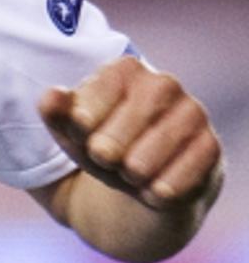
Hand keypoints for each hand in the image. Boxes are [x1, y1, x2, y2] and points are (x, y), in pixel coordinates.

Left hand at [38, 56, 223, 209]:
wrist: (148, 178)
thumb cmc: (104, 144)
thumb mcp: (72, 131)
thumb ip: (55, 112)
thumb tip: (52, 96)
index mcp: (124, 69)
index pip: (87, 106)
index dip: (80, 130)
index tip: (83, 134)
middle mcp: (163, 84)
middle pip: (113, 138)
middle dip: (104, 157)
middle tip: (108, 159)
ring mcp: (192, 113)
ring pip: (140, 164)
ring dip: (129, 177)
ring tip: (131, 172)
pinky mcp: (210, 147)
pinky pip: (171, 182)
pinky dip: (155, 193)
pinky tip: (154, 189)